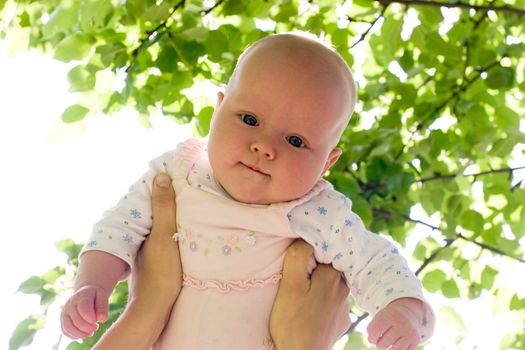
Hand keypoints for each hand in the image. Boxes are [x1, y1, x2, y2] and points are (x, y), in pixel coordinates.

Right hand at [61, 284, 109, 338]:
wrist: (86, 292)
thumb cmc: (96, 295)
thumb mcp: (102, 295)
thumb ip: (103, 307)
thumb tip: (102, 319)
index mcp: (81, 296)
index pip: (83, 309)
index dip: (91, 318)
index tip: (97, 321)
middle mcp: (70, 304)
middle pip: (76, 320)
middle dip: (88, 328)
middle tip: (96, 327)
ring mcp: (65, 312)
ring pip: (68, 327)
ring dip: (81, 334)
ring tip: (91, 332)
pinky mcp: (63, 320)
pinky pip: (65, 331)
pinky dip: (75, 336)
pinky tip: (85, 334)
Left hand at [93, 173, 181, 349]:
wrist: (156, 308)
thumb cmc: (160, 271)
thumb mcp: (165, 235)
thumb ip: (163, 208)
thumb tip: (160, 176)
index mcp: (143, 226)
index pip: (152, 198)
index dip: (162, 184)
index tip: (175, 171)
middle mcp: (144, 235)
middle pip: (157, 209)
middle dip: (168, 196)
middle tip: (188, 184)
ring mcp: (150, 248)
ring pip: (162, 223)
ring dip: (173, 213)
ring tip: (191, 202)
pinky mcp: (158, 258)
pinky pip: (166, 235)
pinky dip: (175, 228)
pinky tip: (188, 229)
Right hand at [270, 239, 349, 349]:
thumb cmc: (292, 321)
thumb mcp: (289, 284)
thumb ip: (298, 256)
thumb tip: (306, 239)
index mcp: (333, 276)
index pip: (322, 252)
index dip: (308, 256)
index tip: (297, 265)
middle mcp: (344, 289)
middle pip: (327, 268)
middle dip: (313, 271)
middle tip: (297, 282)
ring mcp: (344, 308)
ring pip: (329, 286)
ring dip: (318, 287)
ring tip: (302, 298)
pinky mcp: (341, 322)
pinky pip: (331, 303)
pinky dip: (322, 303)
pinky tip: (310, 311)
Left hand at [367, 297, 425, 349]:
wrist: (408, 313)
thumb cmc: (389, 318)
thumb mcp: (379, 317)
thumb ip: (372, 328)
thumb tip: (373, 341)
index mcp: (390, 316)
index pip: (375, 331)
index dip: (371, 338)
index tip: (372, 338)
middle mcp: (402, 324)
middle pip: (383, 344)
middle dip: (379, 344)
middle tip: (381, 339)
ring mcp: (410, 333)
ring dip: (388, 348)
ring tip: (388, 341)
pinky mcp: (416, 341)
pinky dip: (397, 349)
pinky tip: (396, 343)